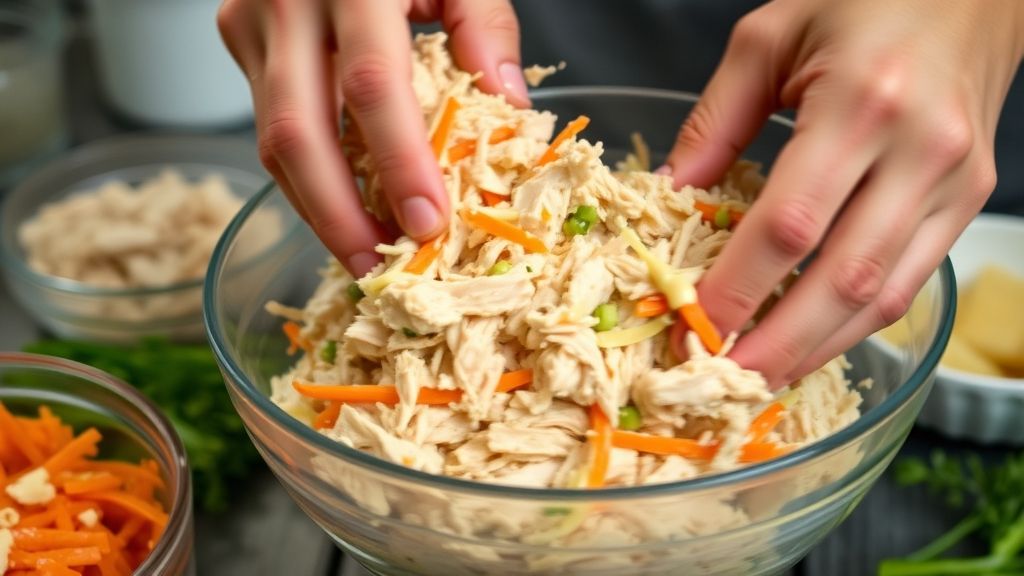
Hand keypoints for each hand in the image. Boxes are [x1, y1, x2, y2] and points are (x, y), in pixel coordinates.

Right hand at [217, 0, 526, 276]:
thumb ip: (484, 24)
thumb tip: (509, 110)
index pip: (371, 86)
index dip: (400, 163)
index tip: (429, 226)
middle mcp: (282, 3)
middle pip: (299, 134)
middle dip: (339, 216)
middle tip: (379, 270)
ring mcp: (248, 24)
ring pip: (272, 142)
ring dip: (318, 209)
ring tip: (363, 256)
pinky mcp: (240, 42)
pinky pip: (271, 126)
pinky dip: (308, 178)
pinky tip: (343, 210)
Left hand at [664, 0, 1023, 385]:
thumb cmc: (864, 1)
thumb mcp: (768, 37)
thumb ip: (716, 121)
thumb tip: (672, 195)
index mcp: (862, 102)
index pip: (791, 224)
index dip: (739, 287)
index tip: (692, 325)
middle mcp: (919, 151)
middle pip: (842, 278)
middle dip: (778, 343)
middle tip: (723, 381)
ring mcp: (954, 183)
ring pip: (883, 295)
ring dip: (817, 348)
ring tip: (761, 378)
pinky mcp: (968, 200)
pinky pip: (910, 280)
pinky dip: (856, 323)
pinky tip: (812, 342)